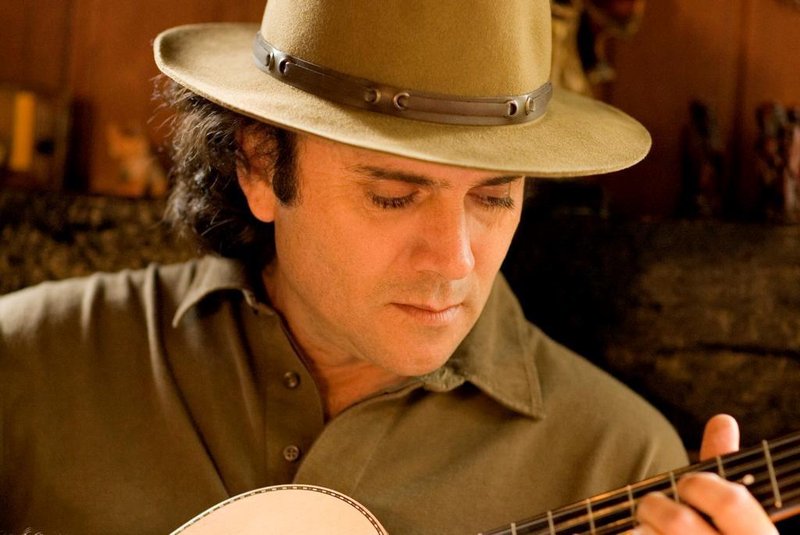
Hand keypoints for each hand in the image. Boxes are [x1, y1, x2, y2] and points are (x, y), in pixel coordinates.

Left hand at [634, 414, 777, 533]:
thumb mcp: (732, 521)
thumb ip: (725, 476)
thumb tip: (723, 419)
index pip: (732, 502)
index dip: (703, 484)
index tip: (690, 486)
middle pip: (679, 520)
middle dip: (655, 506)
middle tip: (652, 509)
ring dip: (636, 530)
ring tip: (644, 532)